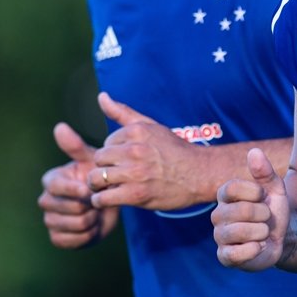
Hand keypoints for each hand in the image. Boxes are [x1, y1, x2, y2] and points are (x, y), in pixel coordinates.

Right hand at [37, 122, 118, 248]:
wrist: (109, 203)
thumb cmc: (100, 178)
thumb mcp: (92, 160)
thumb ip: (76, 146)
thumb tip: (59, 126)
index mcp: (51, 180)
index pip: (56, 186)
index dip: (74, 190)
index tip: (89, 189)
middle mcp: (46, 200)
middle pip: (67, 207)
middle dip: (89, 205)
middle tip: (98, 200)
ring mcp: (50, 220)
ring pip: (73, 224)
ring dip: (92, 220)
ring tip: (97, 212)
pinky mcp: (57, 238)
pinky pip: (71, 241)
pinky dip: (88, 235)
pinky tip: (93, 226)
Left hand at [89, 92, 203, 210]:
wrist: (200, 174)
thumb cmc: (174, 150)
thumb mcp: (151, 126)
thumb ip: (123, 112)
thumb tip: (101, 96)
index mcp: (137, 131)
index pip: (106, 143)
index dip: (113, 154)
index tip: (124, 161)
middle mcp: (135, 150)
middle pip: (99, 160)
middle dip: (104, 168)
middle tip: (115, 175)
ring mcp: (135, 173)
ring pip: (96, 178)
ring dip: (98, 186)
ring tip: (107, 188)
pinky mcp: (136, 194)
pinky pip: (103, 198)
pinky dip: (100, 201)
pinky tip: (108, 199)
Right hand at [212, 148, 289, 270]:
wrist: (284, 236)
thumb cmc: (273, 208)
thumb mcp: (275, 188)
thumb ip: (264, 171)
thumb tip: (254, 152)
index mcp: (225, 196)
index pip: (231, 188)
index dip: (254, 192)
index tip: (264, 196)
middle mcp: (218, 215)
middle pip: (240, 210)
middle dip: (263, 214)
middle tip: (266, 217)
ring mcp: (220, 237)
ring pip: (238, 232)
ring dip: (261, 232)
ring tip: (264, 232)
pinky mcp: (225, 257)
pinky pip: (234, 254)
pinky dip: (253, 250)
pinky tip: (260, 246)